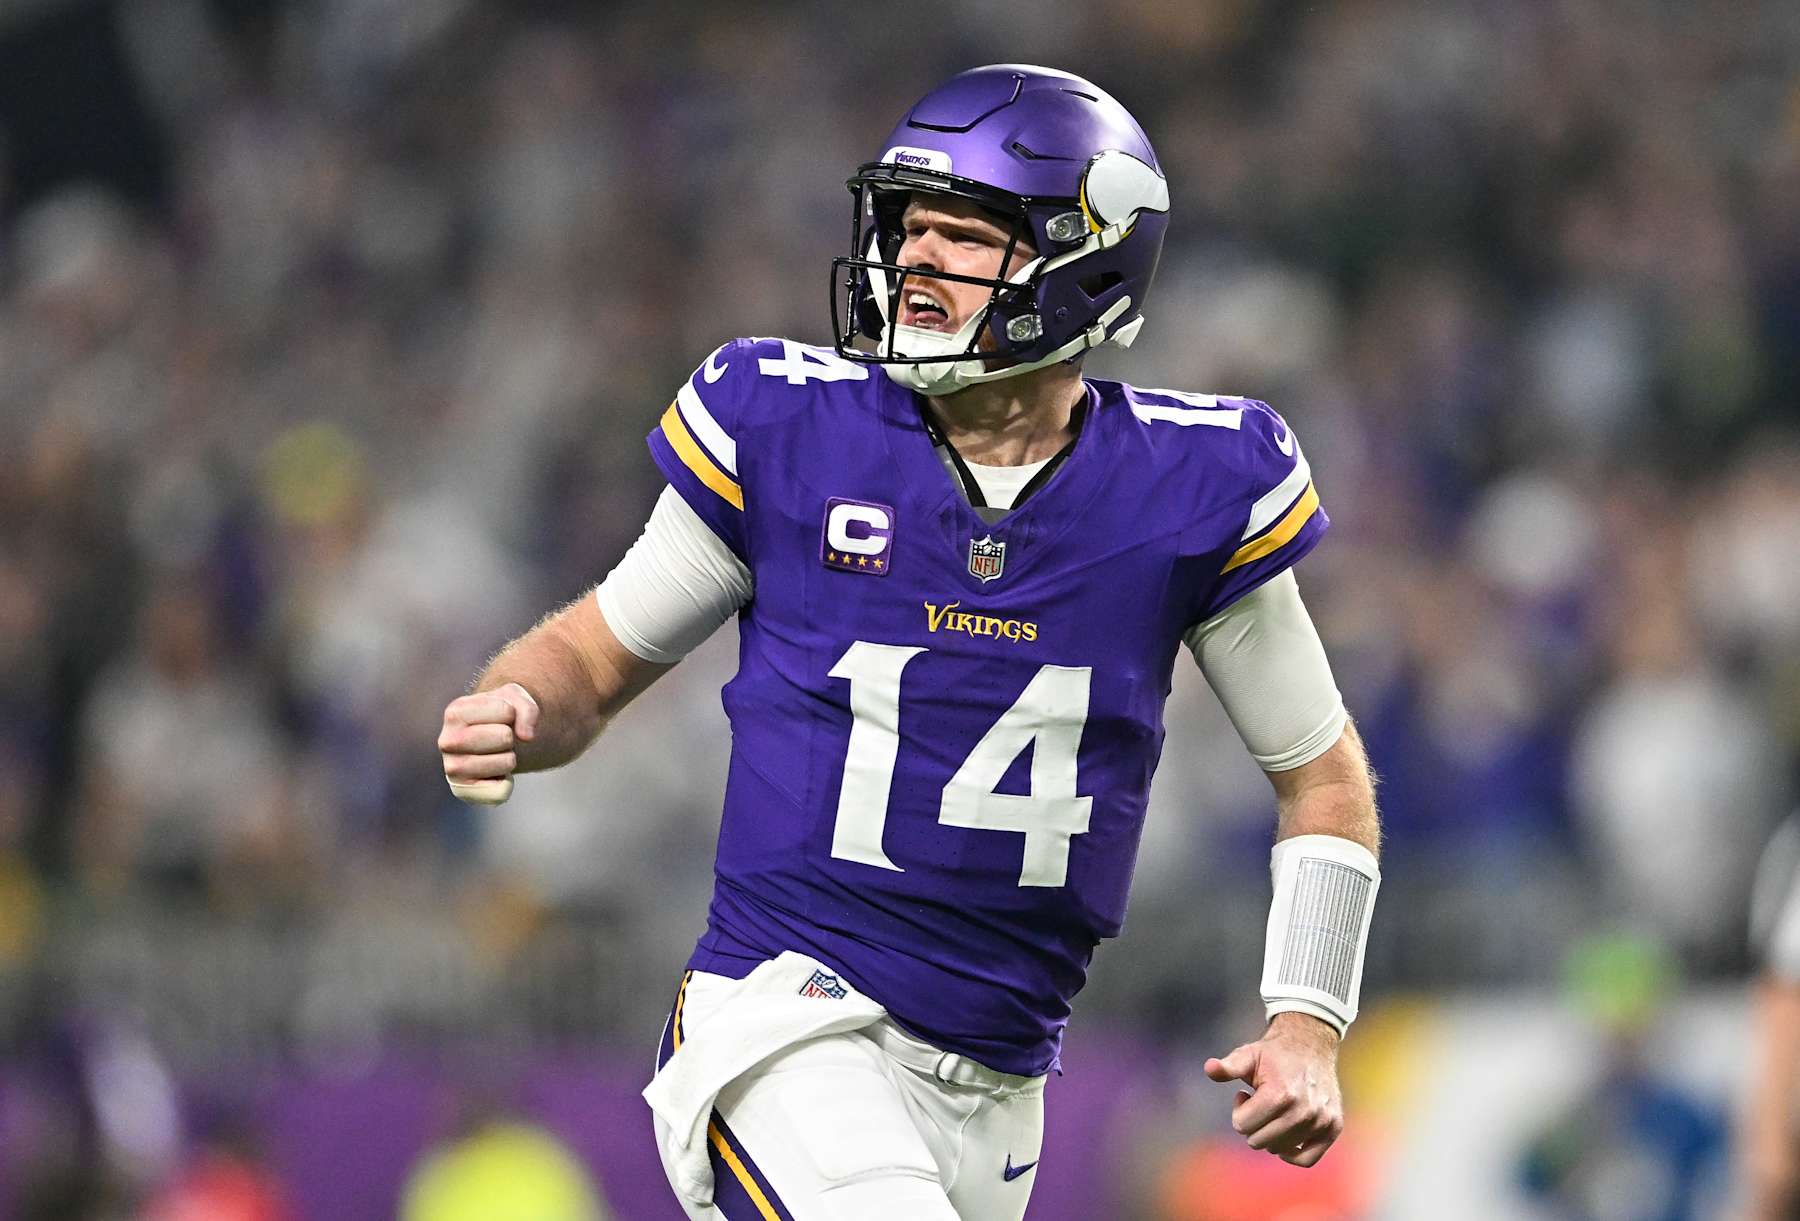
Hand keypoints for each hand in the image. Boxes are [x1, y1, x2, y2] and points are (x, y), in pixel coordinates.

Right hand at [438, 683, 539, 804]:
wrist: (490, 742)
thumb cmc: (499, 716)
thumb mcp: (515, 699)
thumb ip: (526, 708)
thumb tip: (526, 736)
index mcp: (455, 712)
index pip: (506, 711)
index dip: (512, 713)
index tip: (500, 717)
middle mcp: (447, 741)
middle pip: (505, 737)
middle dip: (510, 736)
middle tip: (498, 739)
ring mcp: (452, 769)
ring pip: (507, 763)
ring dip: (510, 759)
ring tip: (494, 754)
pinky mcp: (463, 792)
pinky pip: (502, 791)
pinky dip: (507, 782)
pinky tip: (492, 773)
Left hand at [1204, 1011, 1343, 1166]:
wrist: (1311, 1044)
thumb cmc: (1274, 1054)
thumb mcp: (1247, 1055)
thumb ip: (1228, 1066)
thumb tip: (1209, 1068)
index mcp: (1280, 1094)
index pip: (1242, 1126)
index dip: (1239, 1110)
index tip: (1246, 1094)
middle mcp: (1303, 1111)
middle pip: (1258, 1141)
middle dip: (1253, 1124)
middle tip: (1260, 1103)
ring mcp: (1321, 1121)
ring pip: (1280, 1150)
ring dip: (1271, 1133)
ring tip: (1274, 1109)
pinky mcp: (1333, 1127)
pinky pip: (1307, 1159)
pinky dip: (1293, 1154)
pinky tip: (1285, 1135)